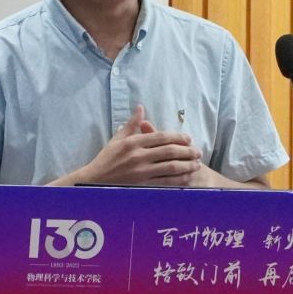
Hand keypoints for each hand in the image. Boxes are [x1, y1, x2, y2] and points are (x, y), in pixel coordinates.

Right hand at [63, 105, 202, 186]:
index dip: (178, 137)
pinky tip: (187, 178)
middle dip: (187, 151)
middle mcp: (138, 156)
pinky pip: (165, 182)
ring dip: (187, 166)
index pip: (161, 137)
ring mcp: (141, 172)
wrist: (94, 180)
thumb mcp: (117, 139)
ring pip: (170, 168)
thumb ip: (132, 124)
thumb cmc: (106, 158)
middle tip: (198, 152)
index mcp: (133, 142)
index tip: (188, 139)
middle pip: (169, 152)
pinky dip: (179, 180)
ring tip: (196, 164)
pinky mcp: (142, 186)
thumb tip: (141, 107)